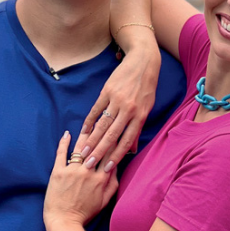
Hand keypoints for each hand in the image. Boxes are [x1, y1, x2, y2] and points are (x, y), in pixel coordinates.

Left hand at [44, 132, 118, 227]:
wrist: (65, 221)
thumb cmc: (85, 212)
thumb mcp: (105, 200)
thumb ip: (113, 183)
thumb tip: (116, 166)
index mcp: (101, 179)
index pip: (110, 154)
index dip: (113, 141)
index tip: (116, 130)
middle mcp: (88, 172)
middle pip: (96, 148)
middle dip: (101, 133)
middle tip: (104, 120)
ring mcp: (72, 171)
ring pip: (80, 148)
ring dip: (85, 134)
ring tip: (88, 123)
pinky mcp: (58, 172)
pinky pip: (61, 153)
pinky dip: (64, 142)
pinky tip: (67, 133)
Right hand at [78, 35, 160, 168]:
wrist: (143, 62)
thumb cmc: (147, 87)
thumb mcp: (147, 107)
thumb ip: (137, 128)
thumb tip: (132, 149)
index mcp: (140, 116)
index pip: (127, 140)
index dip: (116, 155)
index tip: (107, 168)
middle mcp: (128, 110)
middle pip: (112, 135)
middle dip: (100, 151)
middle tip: (89, 164)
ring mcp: (116, 100)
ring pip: (102, 124)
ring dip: (92, 139)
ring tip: (82, 151)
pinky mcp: (107, 91)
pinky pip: (96, 109)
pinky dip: (89, 121)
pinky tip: (83, 131)